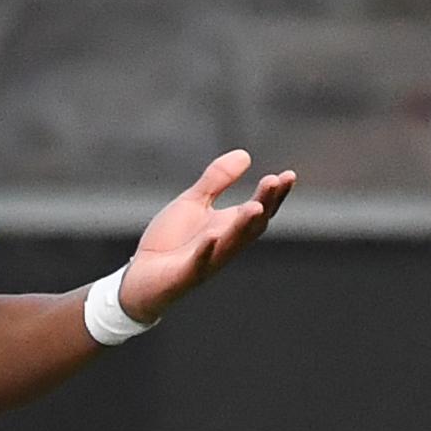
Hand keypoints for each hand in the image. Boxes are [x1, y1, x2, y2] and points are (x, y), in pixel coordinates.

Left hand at [118, 150, 295, 323]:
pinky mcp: (185, 274)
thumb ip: (217, 180)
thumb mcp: (194, 202)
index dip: (275, 195)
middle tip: (275, 181)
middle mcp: (224, 244)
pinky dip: (206, 251)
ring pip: (231, 244)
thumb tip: (245, 154)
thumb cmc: (172, 240)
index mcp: (229, 227)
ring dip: (243, 226)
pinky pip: (198, 264)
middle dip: (265, 204)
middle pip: (251, 225)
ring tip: (255, 206)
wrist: (142, 277)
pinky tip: (211, 237)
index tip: (288, 175)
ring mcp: (207, 261)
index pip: (260, 210)